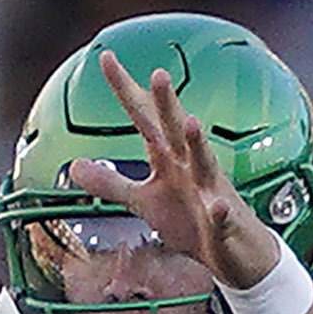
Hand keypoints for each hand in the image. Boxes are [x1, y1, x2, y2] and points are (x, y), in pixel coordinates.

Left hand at [69, 55, 284, 292]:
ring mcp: (210, 194)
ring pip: (204, 163)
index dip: (126, 90)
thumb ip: (112, 182)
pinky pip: (222, 217)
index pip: (144, 118)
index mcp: (169, 159)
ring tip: (191, 123)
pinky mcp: (224, 225)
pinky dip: (220, 212)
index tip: (106, 57)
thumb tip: (75, 166)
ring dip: (197, 143)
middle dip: (167, 103)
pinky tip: (217, 206)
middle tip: (157, 74)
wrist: (237, 256)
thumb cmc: (194, 223)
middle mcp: (190, 168)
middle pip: (174, 130)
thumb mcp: (145, 202)